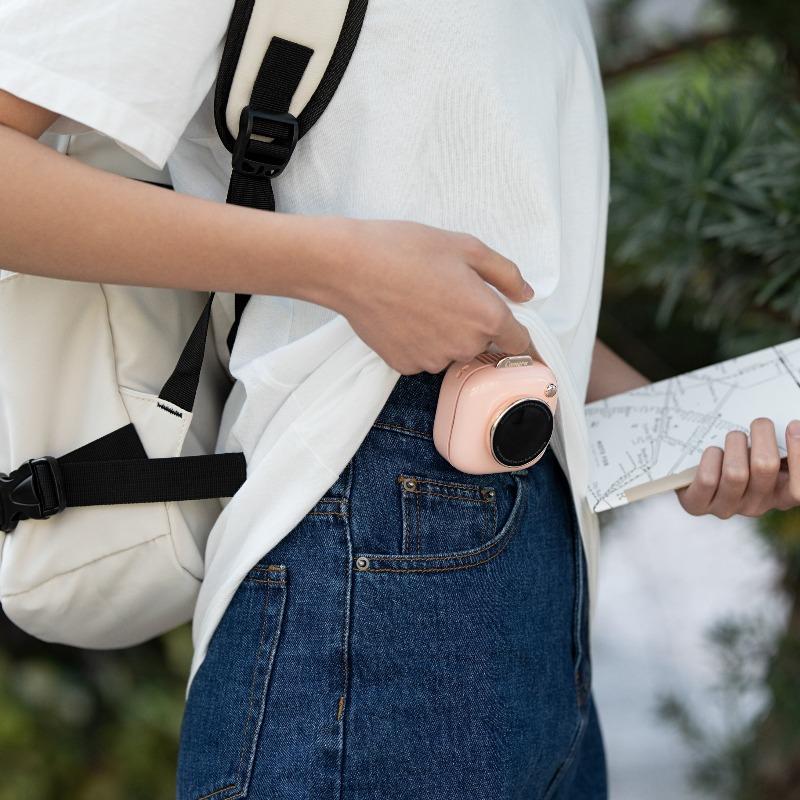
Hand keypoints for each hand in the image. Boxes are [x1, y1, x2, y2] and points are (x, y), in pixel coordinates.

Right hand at [307, 218, 535, 374]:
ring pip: (451, 352)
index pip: (519, 343)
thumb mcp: (466, 247)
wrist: (351, 267)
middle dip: (473, 326)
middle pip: (482, 345)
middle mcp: (464, 345)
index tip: (518, 340)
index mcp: (486, 317)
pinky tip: (404, 317)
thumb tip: (526, 294)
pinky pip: (423, 358)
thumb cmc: (406, 250)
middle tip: (449, 295)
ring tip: (421, 302)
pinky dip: (419, 342)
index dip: (521, 339)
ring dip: (446, 335)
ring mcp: (433, 360)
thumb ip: (504, 273)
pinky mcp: (406, 366)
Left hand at [676, 418, 799, 517]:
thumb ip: (779, 447)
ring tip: (734, 437)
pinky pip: (708, 479)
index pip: (798, 489)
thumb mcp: (765, 455)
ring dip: (735, 443)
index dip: (799, 456)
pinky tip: (713, 453)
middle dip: (761, 435)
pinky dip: (711, 457)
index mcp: (779, 496)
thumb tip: (792, 427)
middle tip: (757, 424)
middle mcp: (755, 506)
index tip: (793, 426)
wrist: (695, 479)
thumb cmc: (740, 460)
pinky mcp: (698, 505)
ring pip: (735, 472)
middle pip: (764, 467)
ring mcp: (726, 507)